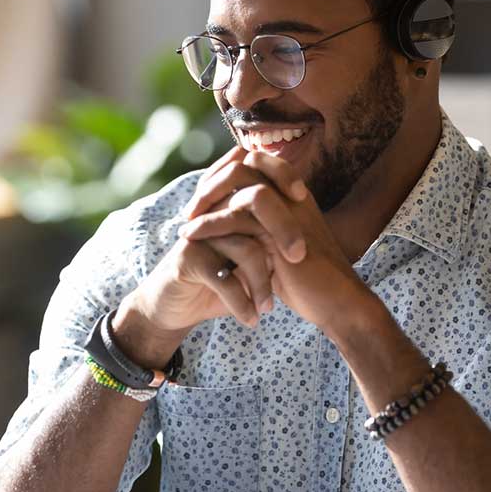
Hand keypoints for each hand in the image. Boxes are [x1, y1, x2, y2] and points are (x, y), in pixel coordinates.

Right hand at [119, 148, 309, 346]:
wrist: (176, 307)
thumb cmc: (220, 280)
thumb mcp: (248, 259)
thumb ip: (270, 240)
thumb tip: (314, 231)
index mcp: (228, 204)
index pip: (257, 172)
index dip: (282, 174)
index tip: (304, 199)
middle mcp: (213, 212)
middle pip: (255, 203)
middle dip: (284, 231)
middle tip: (298, 258)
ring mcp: (199, 234)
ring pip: (245, 248)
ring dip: (262, 282)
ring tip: (269, 308)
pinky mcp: (187, 259)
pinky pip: (224, 278)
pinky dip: (242, 302)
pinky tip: (251, 319)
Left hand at [179, 150, 371, 339]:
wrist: (336, 304)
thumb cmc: (308, 281)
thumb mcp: (278, 247)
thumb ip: (259, 228)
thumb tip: (228, 219)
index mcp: (294, 194)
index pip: (255, 162)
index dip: (225, 173)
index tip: (203, 198)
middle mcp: (292, 194)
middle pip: (245, 162)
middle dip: (212, 181)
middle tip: (191, 208)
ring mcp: (288, 209)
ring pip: (239, 182)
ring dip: (206, 199)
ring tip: (186, 223)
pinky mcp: (280, 231)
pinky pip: (236, 214)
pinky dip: (208, 223)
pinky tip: (190, 236)